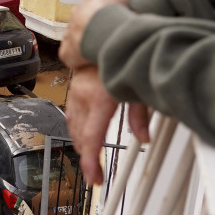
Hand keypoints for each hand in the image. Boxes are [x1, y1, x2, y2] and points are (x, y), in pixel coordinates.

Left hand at [61, 0, 131, 68]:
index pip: (88, 13)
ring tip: (100, 51)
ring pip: (75, 43)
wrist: (103, 26)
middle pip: (81, 28)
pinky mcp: (67, 54)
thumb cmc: (111, 8)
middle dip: (91, 32)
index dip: (99, 18)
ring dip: (85, 46)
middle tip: (106, 38)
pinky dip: (79, 61)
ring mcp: (68, 38)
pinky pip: (71, 58)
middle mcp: (72, 22)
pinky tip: (90, 63)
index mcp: (82, 8)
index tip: (109, 22)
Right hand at [66, 66, 153, 184]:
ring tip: (90, 159)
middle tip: (96, 174)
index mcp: (99, 98)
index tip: (94, 178)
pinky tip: (82, 135)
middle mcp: (83, 96)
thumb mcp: (138, 88)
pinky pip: (71, 114)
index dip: (90, 162)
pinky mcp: (74, 88)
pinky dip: (76, 129)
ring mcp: (76, 91)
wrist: (103, 36)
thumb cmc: (122, 56)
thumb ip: (140, 116)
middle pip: (80, 136)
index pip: (91, 138)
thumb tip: (144, 138)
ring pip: (72, 127)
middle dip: (87, 158)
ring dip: (80, 144)